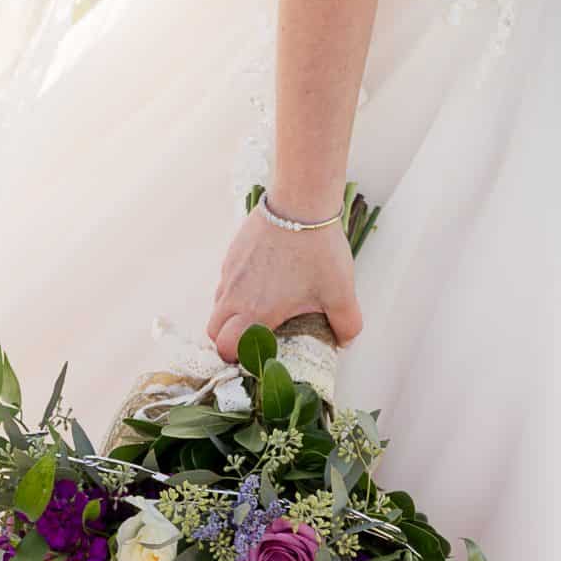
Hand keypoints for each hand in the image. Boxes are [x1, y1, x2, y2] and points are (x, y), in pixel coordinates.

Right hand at [206, 204, 362, 364]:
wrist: (301, 201)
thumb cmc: (319, 249)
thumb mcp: (341, 292)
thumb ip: (346, 324)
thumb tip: (344, 342)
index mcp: (257, 312)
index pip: (226, 348)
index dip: (237, 359)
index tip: (257, 357)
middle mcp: (236, 295)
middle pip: (214, 331)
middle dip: (228, 340)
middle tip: (254, 338)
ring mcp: (231, 272)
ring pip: (218, 304)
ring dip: (232, 314)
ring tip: (260, 309)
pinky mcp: (233, 252)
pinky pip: (226, 280)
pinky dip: (237, 288)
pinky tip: (263, 280)